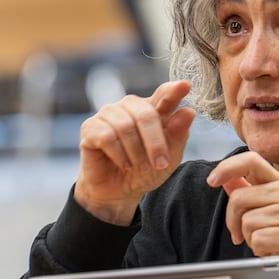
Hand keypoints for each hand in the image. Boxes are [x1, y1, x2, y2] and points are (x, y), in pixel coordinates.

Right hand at [75, 80, 194, 224]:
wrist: (119, 192)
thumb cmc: (145, 170)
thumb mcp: (168, 158)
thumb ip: (178, 135)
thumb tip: (188, 112)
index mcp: (153, 109)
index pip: (164, 94)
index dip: (174, 90)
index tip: (185, 85)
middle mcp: (130, 106)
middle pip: (146, 114)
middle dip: (155, 143)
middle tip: (160, 164)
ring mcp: (108, 114)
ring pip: (125, 126)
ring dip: (136, 152)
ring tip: (139, 166)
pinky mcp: (90, 127)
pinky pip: (107, 137)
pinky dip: (119, 155)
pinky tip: (123, 163)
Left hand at [206, 152, 278, 271]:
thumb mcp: (271, 207)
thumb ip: (248, 192)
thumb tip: (226, 179)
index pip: (251, 160)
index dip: (228, 167)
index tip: (212, 180)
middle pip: (238, 198)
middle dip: (232, 221)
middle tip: (240, 234)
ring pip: (247, 222)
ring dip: (250, 238)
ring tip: (267, 241)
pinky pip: (257, 240)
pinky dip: (260, 250)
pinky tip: (273, 249)